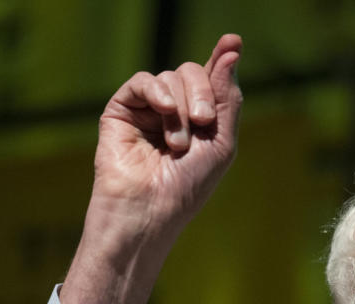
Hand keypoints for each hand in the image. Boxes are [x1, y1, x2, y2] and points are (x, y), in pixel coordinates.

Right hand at [61, 34, 242, 303]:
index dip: (223, 59)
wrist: (150, 211)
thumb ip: (227, 98)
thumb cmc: (188, 187)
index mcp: (202, 119)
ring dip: (182, 108)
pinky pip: (143, 81)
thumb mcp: (221, 143)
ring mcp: (148, 109)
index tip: (233, 41)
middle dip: (204, 93)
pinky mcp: (121, 110)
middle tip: (205, 123)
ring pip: (172, 77)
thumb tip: (231, 50)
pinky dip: (158, 92)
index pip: (214, 79)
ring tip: (178, 145)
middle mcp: (176, 111)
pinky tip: (166, 112)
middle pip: (194, 72)